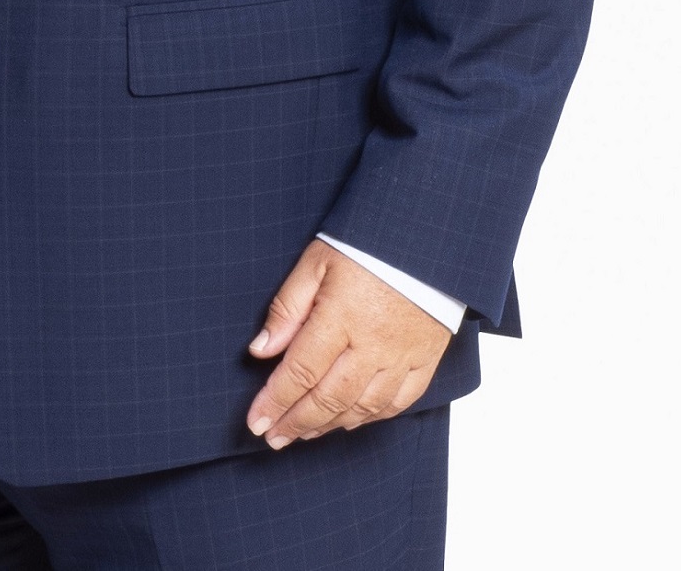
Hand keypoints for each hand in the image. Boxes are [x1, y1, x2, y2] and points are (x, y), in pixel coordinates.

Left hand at [244, 240, 451, 448]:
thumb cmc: (365, 247)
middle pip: (329, 398)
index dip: (275, 401)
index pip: (300, 371)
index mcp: (341, 318)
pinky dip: (370, 419)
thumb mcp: (315, 263)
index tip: (255, 421)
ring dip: (328, 426)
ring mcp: (402, 357)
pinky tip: (348, 422)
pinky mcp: (425, 361)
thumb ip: (288, 308)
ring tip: (301, 433)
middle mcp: (373, 346)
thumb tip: (260, 350)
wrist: (425, 241)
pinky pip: (397, 403)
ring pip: (362, 408)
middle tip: (272, 437)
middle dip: (295, 422)